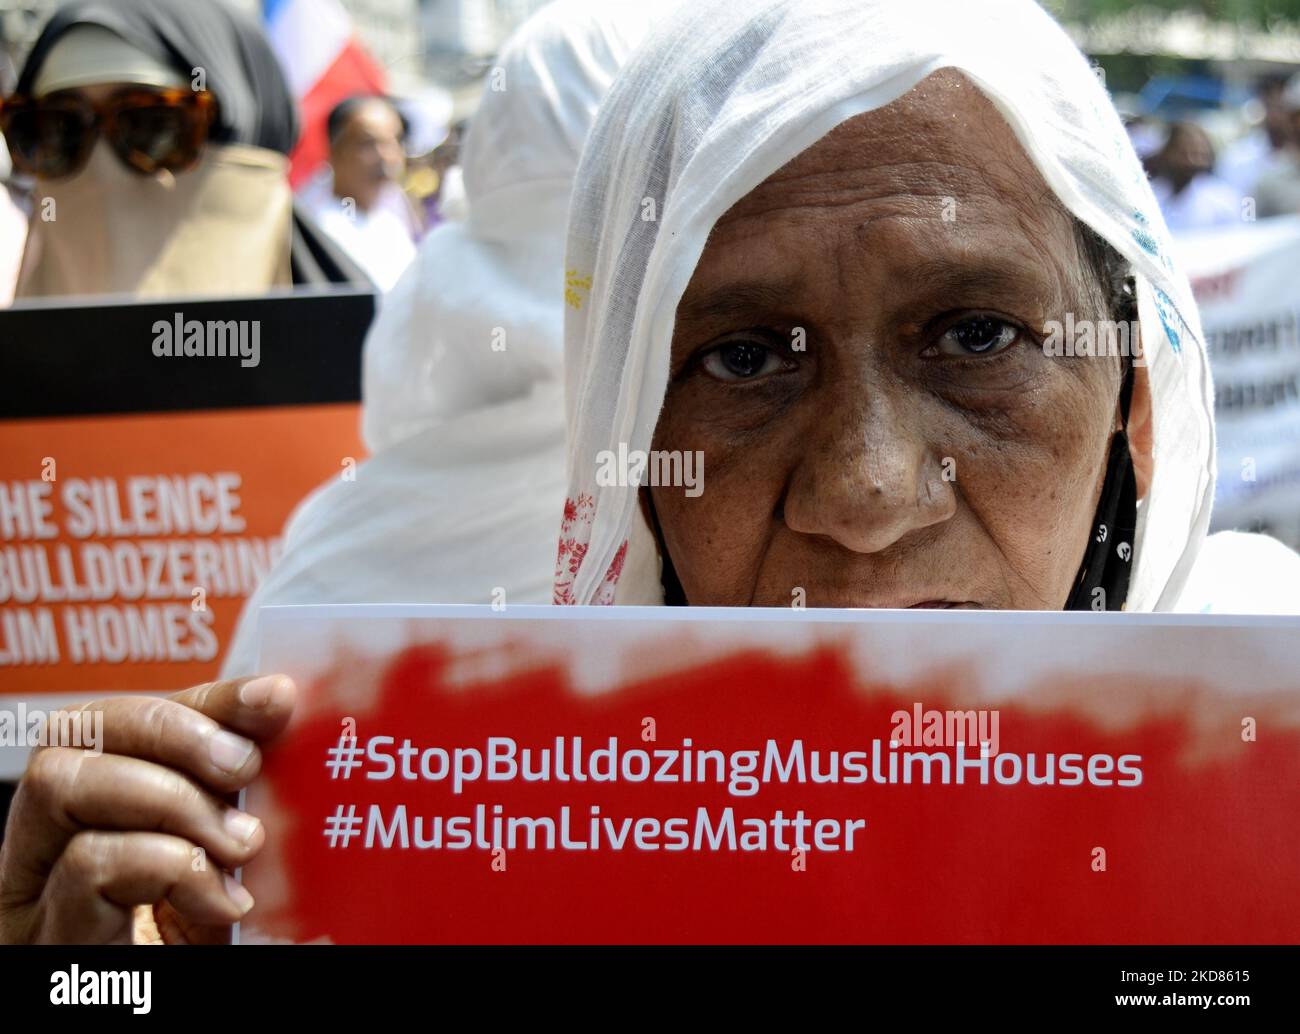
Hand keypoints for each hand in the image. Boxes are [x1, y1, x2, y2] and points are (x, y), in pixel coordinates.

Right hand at [0, 675, 294, 943]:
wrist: (155, 1006)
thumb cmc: (204, 951)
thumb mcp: (231, 873)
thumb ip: (243, 800)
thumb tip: (291, 706)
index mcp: (104, 817)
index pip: (134, 717)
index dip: (203, 696)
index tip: (276, 698)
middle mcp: (53, 848)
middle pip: (76, 730)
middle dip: (172, 730)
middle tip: (244, 770)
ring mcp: (37, 898)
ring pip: (61, 783)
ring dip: (167, 797)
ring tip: (234, 843)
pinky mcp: (49, 945)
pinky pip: (87, 868)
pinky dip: (167, 864)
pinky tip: (218, 900)